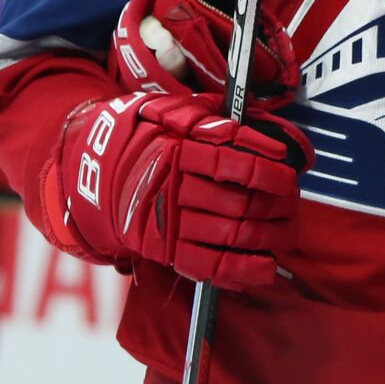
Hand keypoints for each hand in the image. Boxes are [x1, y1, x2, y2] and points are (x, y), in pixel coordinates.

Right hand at [60, 90, 312, 292]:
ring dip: (269, 237)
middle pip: (238, 204)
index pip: (233, 164)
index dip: (269, 173)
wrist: (91, 170)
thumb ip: (214, 119)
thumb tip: (260, 132)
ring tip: (288, 232)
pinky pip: (207, 266)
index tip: (290, 176)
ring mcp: (167, 223)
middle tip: (294, 204)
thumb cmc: (143, 135)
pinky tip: (266, 267)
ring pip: (230, 236)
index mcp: (177, 150)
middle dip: (277, 207)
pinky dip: (240, 271)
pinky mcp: (163, 250)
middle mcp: (172, 189)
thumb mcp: (171, 112)